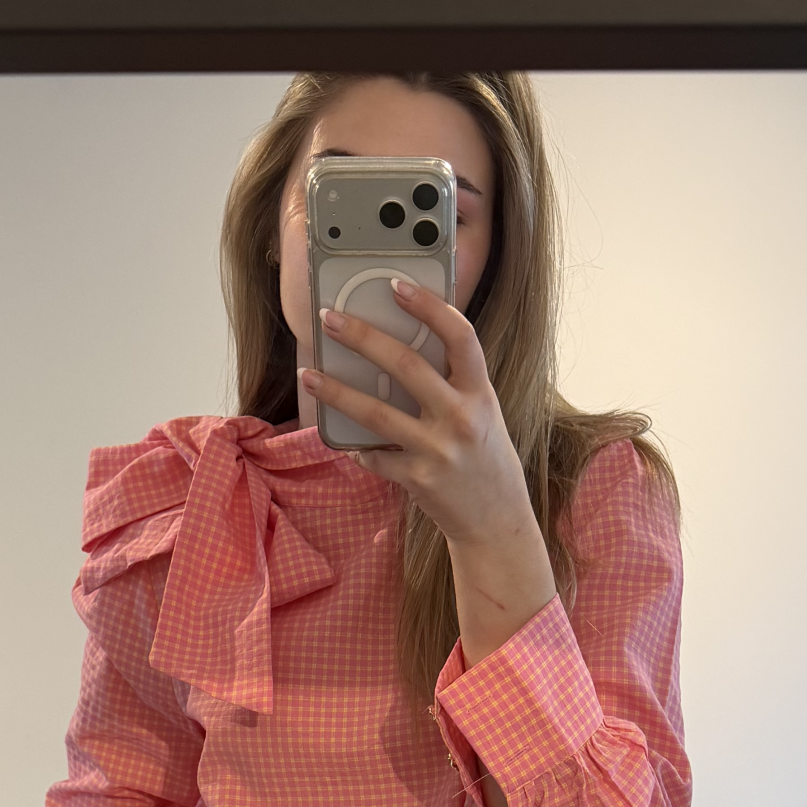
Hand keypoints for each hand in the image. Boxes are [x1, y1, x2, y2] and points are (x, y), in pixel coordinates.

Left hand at [304, 280, 556, 663]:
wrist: (497, 522)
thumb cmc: (485, 460)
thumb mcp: (482, 414)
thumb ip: (451, 385)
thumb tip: (399, 351)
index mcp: (480, 393)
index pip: (459, 336)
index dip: (429, 305)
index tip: (396, 285)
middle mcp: (461, 418)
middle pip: (406, 365)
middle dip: (363, 337)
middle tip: (331, 318)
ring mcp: (438, 450)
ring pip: (376, 412)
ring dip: (336, 391)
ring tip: (310, 375)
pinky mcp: (418, 479)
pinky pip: (375, 456)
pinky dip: (357, 446)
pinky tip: (343, 439)